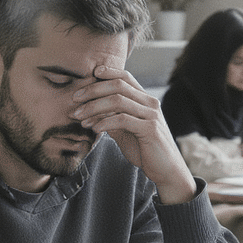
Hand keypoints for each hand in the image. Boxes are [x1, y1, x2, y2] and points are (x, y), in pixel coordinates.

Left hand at [71, 65, 196, 202]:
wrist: (167, 171)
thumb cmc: (146, 150)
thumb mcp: (126, 131)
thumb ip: (113, 118)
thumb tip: (91, 111)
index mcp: (145, 100)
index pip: (126, 77)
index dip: (108, 72)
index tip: (90, 74)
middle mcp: (150, 103)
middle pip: (118, 85)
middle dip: (93, 90)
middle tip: (75, 98)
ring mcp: (151, 115)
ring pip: (118, 101)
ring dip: (94, 107)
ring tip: (79, 116)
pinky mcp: (150, 129)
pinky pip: (123, 120)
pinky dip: (105, 122)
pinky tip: (94, 129)